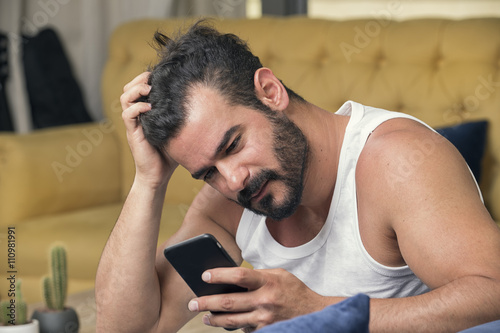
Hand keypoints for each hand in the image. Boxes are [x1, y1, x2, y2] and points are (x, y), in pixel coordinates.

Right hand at [120, 72, 177, 188]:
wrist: (158, 176)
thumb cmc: (170, 155)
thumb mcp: (178, 131)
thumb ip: (183, 118)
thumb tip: (205, 106)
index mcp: (146, 114)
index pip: (139, 89)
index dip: (145, 79)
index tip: (159, 75)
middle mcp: (137, 116)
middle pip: (128, 89)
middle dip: (139, 79)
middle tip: (152, 78)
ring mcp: (134, 125)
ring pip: (124, 98)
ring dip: (136, 89)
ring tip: (149, 89)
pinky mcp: (133, 134)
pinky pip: (128, 115)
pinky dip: (137, 107)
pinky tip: (149, 108)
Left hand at [188, 267, 325, 331]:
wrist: (314, 312)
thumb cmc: (293, 290)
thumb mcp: (279, 275)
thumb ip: (257, 275)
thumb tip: (232, 278)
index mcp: (268, 281)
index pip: (238, 275)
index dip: (219, 275)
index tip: (204, 276)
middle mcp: (265, 300)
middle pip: (229, 301)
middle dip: (206, 302)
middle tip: (192, 303)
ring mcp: (265, 319)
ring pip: (232, 321)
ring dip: (214, 319)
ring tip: (204, 316)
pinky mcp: (266, 330)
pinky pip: (244, 330)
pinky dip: (234, 327)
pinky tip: (226, 324)